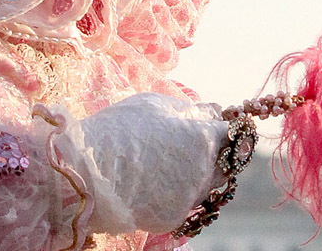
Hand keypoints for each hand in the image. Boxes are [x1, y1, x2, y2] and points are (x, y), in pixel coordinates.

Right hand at [39, 93, 227, 234]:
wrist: (88, 172)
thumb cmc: (120, 129)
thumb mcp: (155, 105)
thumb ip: (190, 109)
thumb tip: (213, 111)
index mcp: (204, 137)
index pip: (233, 132)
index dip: (225, 128)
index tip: (217, 127)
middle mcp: (206, 169)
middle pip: (228, 161)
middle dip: (218, 153)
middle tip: (194, 147)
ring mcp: (192, 196)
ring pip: (209, 184)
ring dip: (199, 174)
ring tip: (168, 164)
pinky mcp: (175, 217)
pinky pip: (185, 203)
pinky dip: (175, 194)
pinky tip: (152, 184)